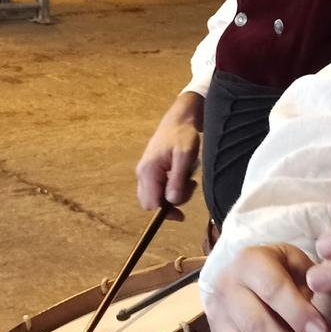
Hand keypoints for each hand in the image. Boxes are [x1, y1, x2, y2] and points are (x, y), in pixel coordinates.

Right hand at [135, 92, 202, 215]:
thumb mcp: (184, 156)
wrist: (180, 119)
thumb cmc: (183, 135)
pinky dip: (172, 187)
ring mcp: (145, 172)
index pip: (150, 204)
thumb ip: (177, 179)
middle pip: (152, 202)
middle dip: (171, 202)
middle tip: (188, 188)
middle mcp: (142, 174)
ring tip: (188, 178)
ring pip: (157, 196)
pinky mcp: (151, 171)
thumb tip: (171, 202)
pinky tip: (183, 175)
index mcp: (148, 171)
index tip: (182, 212)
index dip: (165, 211)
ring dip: (174, 193)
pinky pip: (159, 188)